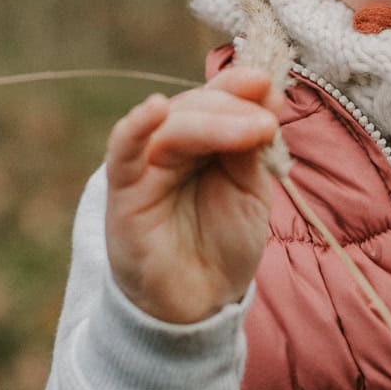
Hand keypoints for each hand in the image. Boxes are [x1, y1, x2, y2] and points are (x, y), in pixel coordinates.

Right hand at [104, 67, 281, 324]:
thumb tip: (267, 89)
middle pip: (196, 107)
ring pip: (172, 125)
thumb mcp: (250, 190)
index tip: (267, 84)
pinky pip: (123, 150)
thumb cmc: (223, 246)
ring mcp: (146, 165)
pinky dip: (136, 127)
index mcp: (203, 141)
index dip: (238, 86)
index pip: (216, 98)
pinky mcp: (124, 190)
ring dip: (212, 119)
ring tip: (254, 128)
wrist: (200, 306)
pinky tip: (154, 109)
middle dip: (233, 107)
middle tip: (267, 122)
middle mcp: (171, 146)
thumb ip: (251, 145)